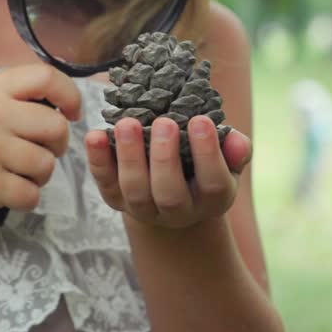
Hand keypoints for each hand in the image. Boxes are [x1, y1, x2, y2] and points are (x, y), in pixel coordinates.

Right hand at [0, 65, 81, 232]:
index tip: (72, 115)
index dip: (70, 96)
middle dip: (55, 147)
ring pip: (47, 163)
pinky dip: (26, 199)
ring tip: (15, 174)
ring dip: (39, 177)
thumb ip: (23, 100)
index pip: (47, 77)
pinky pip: (32, 193)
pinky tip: (6, 193)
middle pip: (57, 126)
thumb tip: (69, 105)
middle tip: (34, 154)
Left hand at [85, 115, 251, 228]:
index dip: (208, 154)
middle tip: (164, 122)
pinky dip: (98, 160)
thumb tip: (236, 140)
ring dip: (130, 156)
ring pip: (135, 191)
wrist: (174, 193)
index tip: (201, 120)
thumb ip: (235, 149)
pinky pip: (106, 184)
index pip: (213, 183)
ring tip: (128, 123)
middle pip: (169, 193)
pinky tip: (95, 135)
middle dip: (165, 157)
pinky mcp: (116, 200)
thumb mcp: (227, 159)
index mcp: (211, 200)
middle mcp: (177, 211)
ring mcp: (144, 208)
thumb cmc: (204, 165)